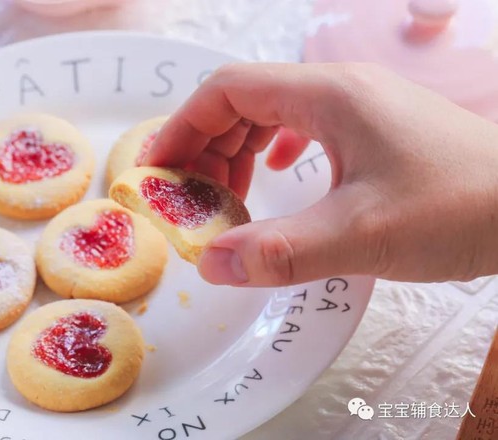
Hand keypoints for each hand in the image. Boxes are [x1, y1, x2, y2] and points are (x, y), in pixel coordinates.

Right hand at [145, 63, 497, 285]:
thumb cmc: (461, 206)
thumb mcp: (360, 235)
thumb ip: (279, 251)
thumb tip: (210, 263)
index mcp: (327, 96)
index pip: (228, 90)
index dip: (183, 127)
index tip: (159, 170)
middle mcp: (339, 91)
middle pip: (245, 99)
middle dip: (206, 144)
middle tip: (188, 195)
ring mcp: (360, 108)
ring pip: (274, 112)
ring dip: (238, 150)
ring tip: (225, 193)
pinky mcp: (375, 131)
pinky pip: (305, 128)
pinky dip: (274, 151)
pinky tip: (275, 176)